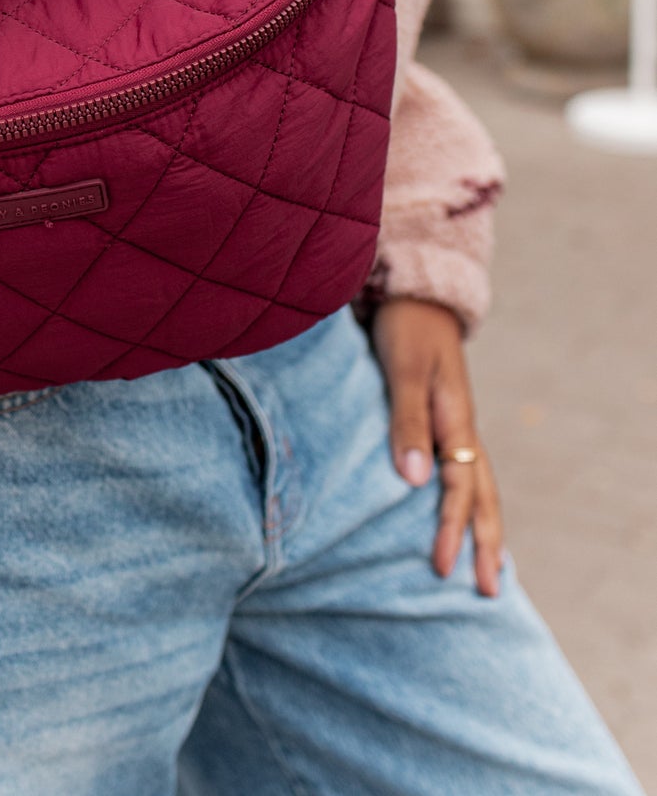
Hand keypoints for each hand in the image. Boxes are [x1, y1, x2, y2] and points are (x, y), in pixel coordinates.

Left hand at [371, 297, 504, 597]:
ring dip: (482, 529)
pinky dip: (468, 502)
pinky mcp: (442, 420)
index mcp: (455, 420)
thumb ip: (405, 422)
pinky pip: (462, 471)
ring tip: (487, 572)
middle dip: (484, 545)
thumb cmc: (403, 329)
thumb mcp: (401, 371)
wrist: (413, 294)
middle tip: (487, 593)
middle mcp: (461, 429)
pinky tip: (459, 519)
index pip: (458, 487)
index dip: (449, 529)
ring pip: (478, 487)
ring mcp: (455, 425)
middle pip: (481, 496)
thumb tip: (413, 482)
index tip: (438, 567)